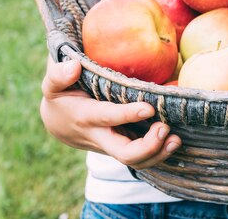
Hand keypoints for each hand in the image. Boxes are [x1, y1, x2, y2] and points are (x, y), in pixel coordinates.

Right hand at [40, 58, 180, 168]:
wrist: (58, 123)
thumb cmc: (60, 98)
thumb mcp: (52, 85)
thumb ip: (58, 75)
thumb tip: (74, 66)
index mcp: (86, 116)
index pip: (108, 117)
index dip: (128, 115)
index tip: (148, 108)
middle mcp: (101, 136)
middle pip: (124, 153)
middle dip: (147, 146)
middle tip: (165, 128)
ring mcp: (113, 146)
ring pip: (135, 161)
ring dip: (158, 154)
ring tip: (176, 139)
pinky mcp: (122, 147)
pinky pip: (141, 158)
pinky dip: (159, 154)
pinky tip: (174, 142)